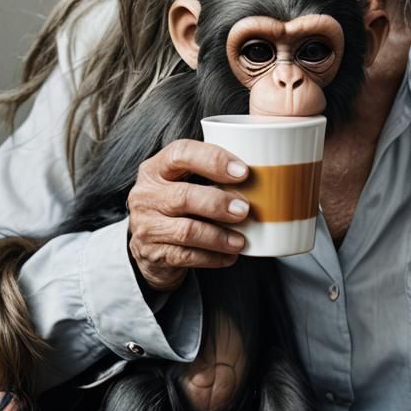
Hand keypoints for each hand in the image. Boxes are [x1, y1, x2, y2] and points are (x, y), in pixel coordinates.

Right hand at [126, 139, 250, 291]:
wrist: (148, 244)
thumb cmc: (178, 203)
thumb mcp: (184, 181)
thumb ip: (211, 174)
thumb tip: (263, 176)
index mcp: (156, 168)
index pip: (180, 153)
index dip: (213, 160)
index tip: (243, 171)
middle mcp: (146, 195)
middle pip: (183, 196)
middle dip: (219, 204)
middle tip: (244, 210)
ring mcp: (146, 226)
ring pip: (187, 231)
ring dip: (219, 236)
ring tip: (241, 240)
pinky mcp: (152, 254)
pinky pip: (186, 256)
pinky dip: (213, 257)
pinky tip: (230, 256)